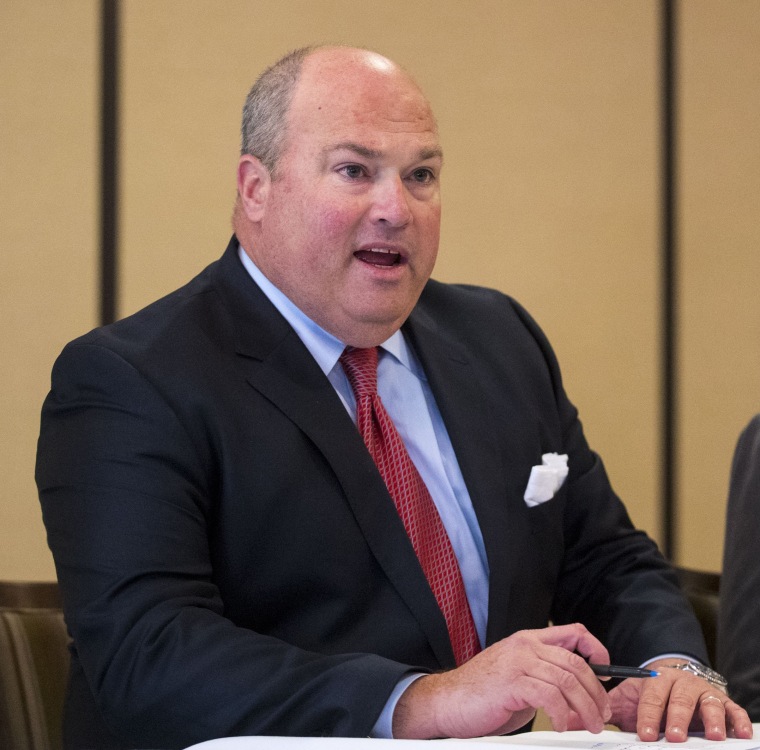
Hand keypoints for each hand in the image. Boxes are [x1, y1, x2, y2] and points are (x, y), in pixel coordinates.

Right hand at [392, 623, 611, 738]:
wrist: (448, 700)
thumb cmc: (481, 694)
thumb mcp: (518, 679)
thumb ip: (546, 681)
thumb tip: (579, 701)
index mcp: (527, 640)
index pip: (572, 631)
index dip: (596, 647)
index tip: (606, 669)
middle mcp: (525, 646)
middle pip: (576, 662)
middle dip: (596, 691)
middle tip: (602, 713)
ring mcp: (519, 662)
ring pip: (568, 681)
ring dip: (586, 708)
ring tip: (590, 726)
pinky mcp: (513, 683)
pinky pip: (551, 697)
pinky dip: (563, 715)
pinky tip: (561, 727)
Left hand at [605, 657, 752, 741]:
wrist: (674, 676)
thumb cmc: (651, 694)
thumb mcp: (629, 698)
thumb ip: (608, 708)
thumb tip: (580, 719)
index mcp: (657, 680)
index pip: (651, 697)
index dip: (648, 716)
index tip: (644, 734)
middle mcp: (682, 683)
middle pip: (680, 700)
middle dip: (676, 719)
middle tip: (673, 737)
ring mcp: (704, 692)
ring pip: (709, 703)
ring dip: (710, 720)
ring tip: (711, 736)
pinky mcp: (723, 702)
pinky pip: (733, 709)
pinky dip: (737, 720)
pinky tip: (737, 733)